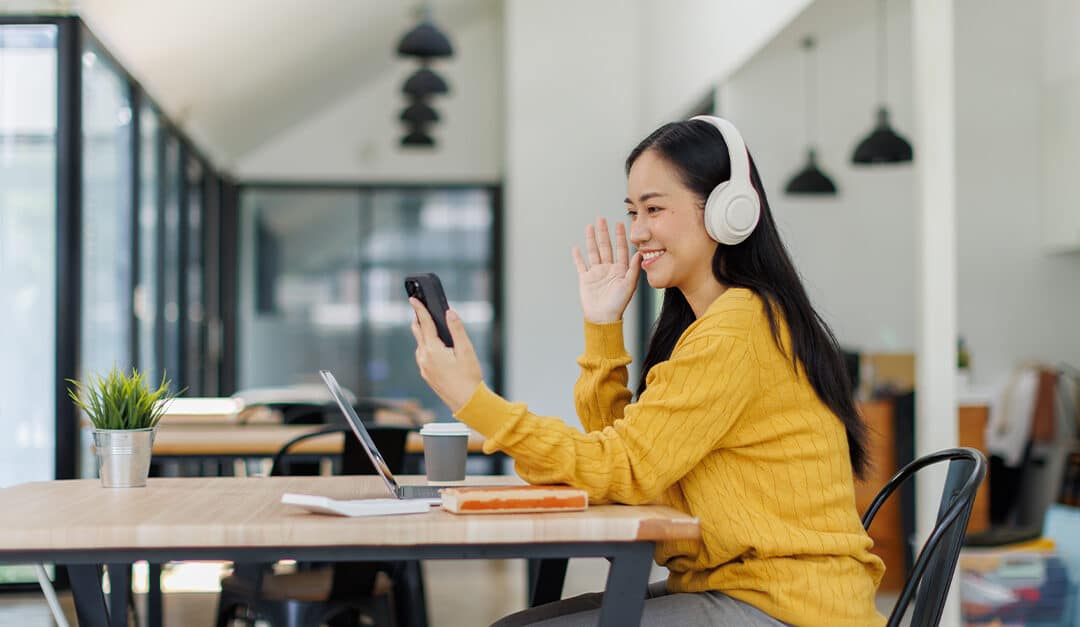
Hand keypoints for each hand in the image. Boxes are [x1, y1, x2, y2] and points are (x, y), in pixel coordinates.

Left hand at [408, 298, 483, 412]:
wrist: (467, 402)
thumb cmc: (469, 377)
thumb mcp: (466, 350)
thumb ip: (457, 329)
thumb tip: (450, 313)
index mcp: (433, 350)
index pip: (424, 323)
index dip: (419, 309)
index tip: (413, 299)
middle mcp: (424, 358)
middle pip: (418, 332)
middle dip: (418, 319)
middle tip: (420, 308)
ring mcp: (424, 368)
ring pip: (420, 345)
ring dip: (423, 334)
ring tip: (429, 326)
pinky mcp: (426, 375)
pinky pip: (422, 356)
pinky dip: (426, 347)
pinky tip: (434, 347)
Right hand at [572, 217, 641, 323]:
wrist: (603, 318)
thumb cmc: (618, 304)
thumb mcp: (629, 285)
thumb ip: (633, 269)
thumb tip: (639, 253)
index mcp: (620, 270)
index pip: (621, 249)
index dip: (620, 236)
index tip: (620, 223)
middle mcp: (608, 269)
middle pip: (605, 247)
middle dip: (604, 233)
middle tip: (602, 219)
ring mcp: (596, 273)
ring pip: (593, 252)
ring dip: (591, 240)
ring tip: (590, 227)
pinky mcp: (585, 279)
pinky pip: (581, 265)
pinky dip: (578, 257)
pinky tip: (576, 248)